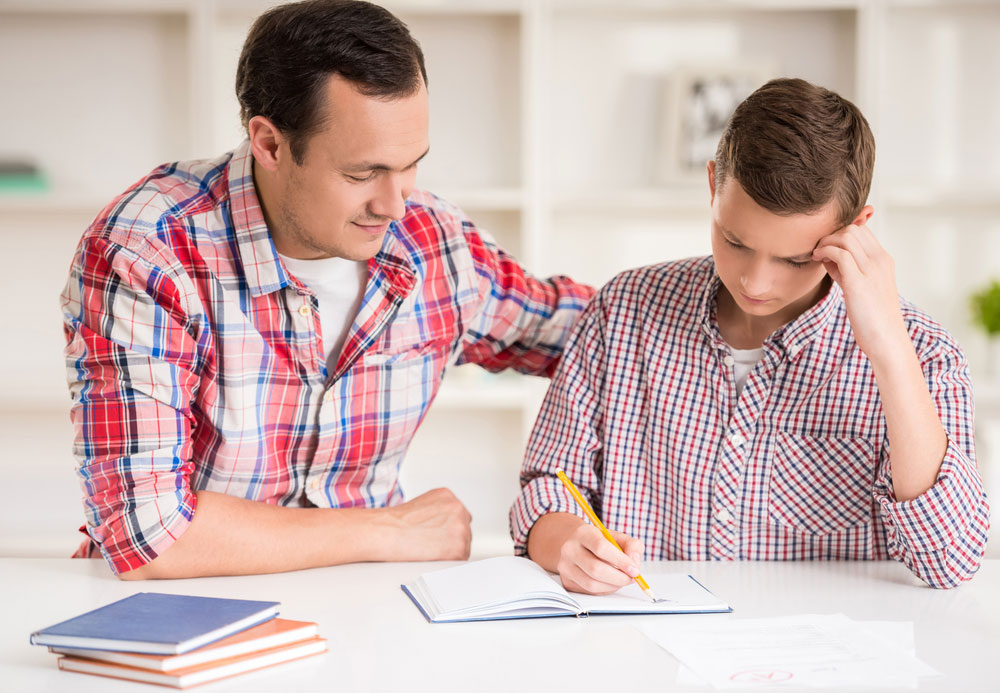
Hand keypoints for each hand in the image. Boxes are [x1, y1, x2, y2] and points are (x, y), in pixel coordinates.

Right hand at [383, 488, 471, 560]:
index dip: (448, 529)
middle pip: (464, 530)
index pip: (459, 515)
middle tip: (433, 546)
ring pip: (464, 545)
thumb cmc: (395, 522)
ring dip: (451, 551)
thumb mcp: (421, 505)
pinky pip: (460, 560)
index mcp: (448, 496)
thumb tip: (444, 525)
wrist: (385, 532)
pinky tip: (433, 559)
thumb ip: (438, 511)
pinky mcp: (457, 547)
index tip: (440, 536)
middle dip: (451, 539)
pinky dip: (449, 563)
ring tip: (430, 552)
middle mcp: (457, 508)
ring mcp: (460, 527)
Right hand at [556, 523, 644, 594]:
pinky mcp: (566, 581)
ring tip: (622, 580)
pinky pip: (589, 591)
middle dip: (619, 577)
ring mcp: (565, 566)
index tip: (634, 569)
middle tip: (631, 578)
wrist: (575, 545)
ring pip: (592, 584)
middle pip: (596, 569)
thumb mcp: (616, 537)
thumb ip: (631, 545)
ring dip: (613, 586)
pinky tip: (610, 583)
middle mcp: (570, 549)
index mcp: (583, 533)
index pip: (601, 547)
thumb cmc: (599, 541)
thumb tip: (634, 561)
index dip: (620, 561)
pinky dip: (604, 590)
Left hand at [812, 220, 908, 362]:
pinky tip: (818, 261)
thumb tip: (828, 258)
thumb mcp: (862, 287)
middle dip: (831, 235)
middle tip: (819, 251)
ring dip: (826, 242)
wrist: (887, 340)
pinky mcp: (859, 282)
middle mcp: (880, 261)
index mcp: (883, 260)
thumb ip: (848, 271)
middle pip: (853, 229)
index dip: (840, 235)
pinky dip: (825, 252)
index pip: (862, 230)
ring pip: (847, 236)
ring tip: (817, 255)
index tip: (828, 249)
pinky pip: (841, 254)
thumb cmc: (873, 317)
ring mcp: (872, 270)